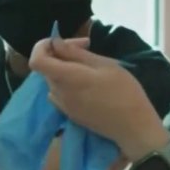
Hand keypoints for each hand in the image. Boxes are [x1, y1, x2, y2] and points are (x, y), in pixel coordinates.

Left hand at [28, 36, 168, 160]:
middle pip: (47, 68)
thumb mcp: (105, 65)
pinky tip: (88, 83)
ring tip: (90, 65)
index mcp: (66, 78)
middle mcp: (59, 93)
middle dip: (61, 53)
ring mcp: (63, 107)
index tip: (64, 41)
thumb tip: (56, 43)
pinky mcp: (71, 115)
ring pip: (54, 80)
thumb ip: (76, 54)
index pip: (36, 60)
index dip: (43, 47)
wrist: (133, 127)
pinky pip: (60, 93)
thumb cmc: (124, 92)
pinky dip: (68, 83)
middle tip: (86, 46)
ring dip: (65, 68)